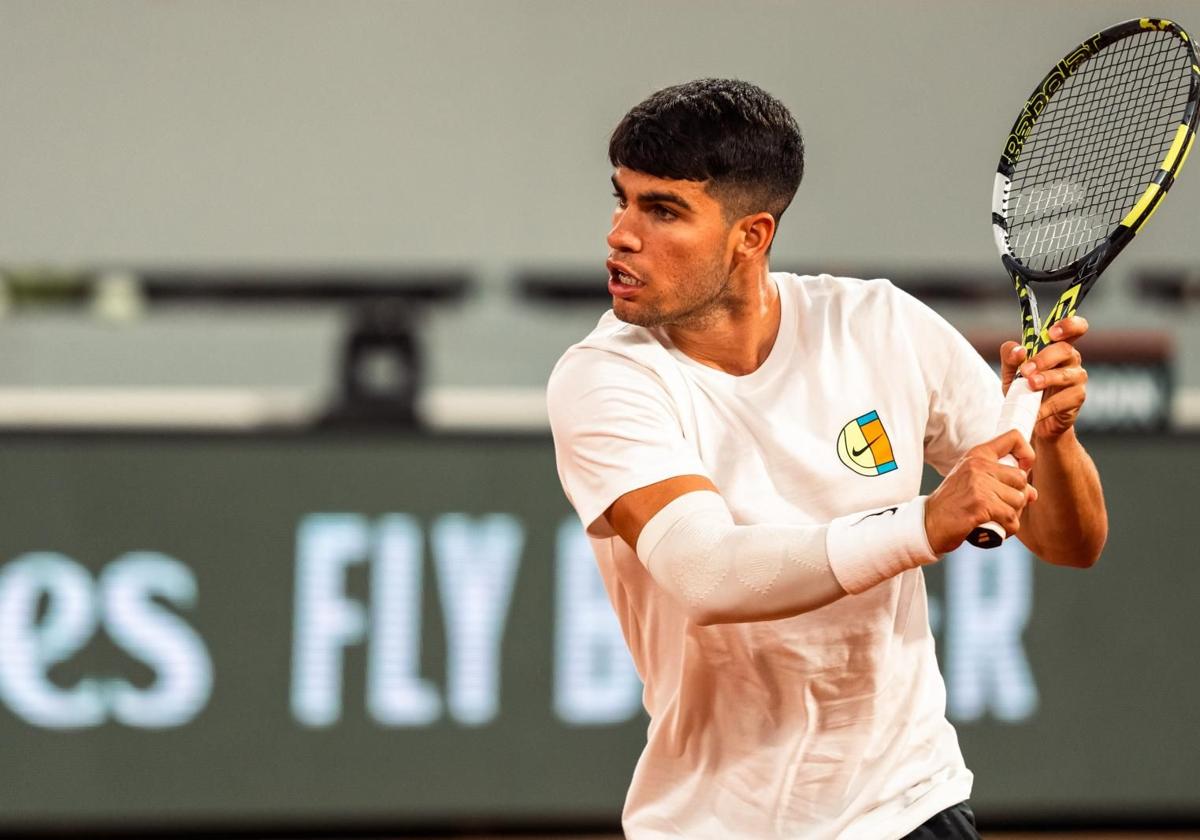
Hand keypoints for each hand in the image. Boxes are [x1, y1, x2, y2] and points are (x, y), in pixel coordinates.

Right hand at [924, 429, 1037, 553]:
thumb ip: (1001, 481)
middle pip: (1022, 479)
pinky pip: (1011, 518)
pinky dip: (1008, 529)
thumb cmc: (952, 504)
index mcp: (977, 455)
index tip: (1023, 468)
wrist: (928, 524)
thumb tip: (1033, 493)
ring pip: (1019, 501)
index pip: (1014, 438)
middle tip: (1001, 508)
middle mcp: (978, 466)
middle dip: (1017, 498)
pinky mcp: (980, 505)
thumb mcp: (972, 482)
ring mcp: (979, 485)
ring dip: (1012, 515)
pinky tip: (996, 529)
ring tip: (996, 519)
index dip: (1027, 454)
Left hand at [1000, 315, 1089, 440]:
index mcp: (1056, 347)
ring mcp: (1076, 378)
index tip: (1052, 332)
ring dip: (1046, 379)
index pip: (1074, 328)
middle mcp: (1071, 359)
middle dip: (1044, 358)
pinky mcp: (1077, 398)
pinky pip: (1064, 399)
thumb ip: (1010, 357)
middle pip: (1065, 350)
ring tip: (1030, 385)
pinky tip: (1036, 409)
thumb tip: (1018, 350)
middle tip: (1026, 370)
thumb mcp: (1011, 372)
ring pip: (1066, 374)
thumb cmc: (1024, 390)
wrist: (1031, 420)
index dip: (1068, 325)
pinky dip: (1046, 404)